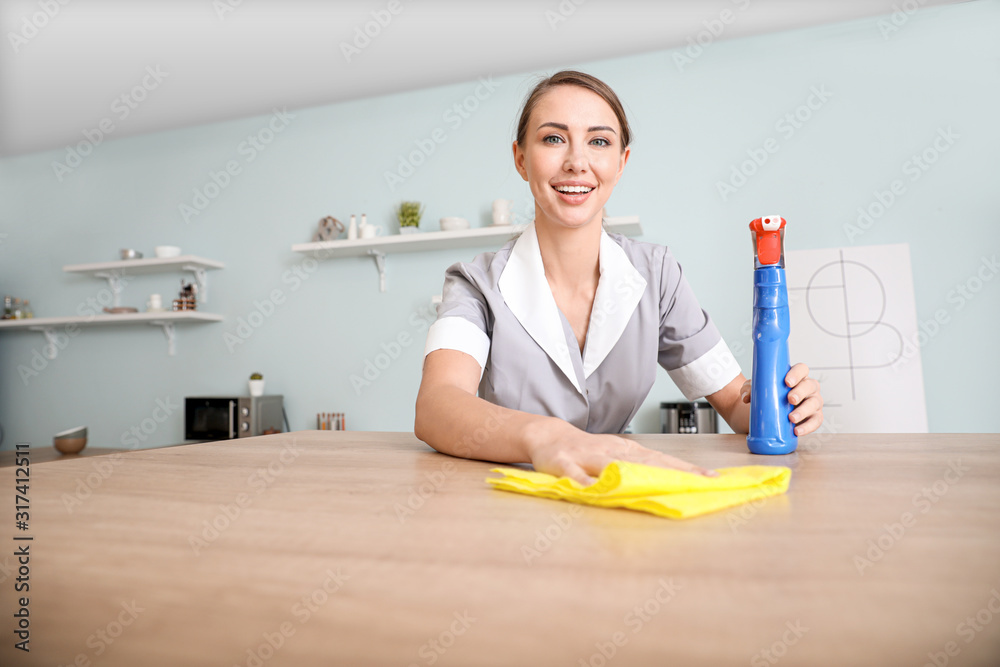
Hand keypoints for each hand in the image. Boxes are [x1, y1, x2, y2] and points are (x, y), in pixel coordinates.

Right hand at [528, 427, 717, 485]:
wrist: (549, 436)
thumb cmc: (587, 450)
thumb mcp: (616, 455)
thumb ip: (639, 468)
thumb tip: (672, 483)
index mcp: (627, 450)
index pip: (663, 460)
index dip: (687, 469)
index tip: (713, 478)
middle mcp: (613, 451)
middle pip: (648, 462)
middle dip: (675, 472)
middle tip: (703, 482)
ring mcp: (588, 456)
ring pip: (614, 466)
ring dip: (634, 477)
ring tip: (658, 488)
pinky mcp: (563, 464)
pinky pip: (575, 475)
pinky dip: (583, 483)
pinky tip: (593, 491)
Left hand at [740, 363, 823, 435]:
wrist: (771, 413)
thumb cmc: (767, 396)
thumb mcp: (756, 389)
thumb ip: (749, 389)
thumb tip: (746, 397)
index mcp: (797, 376)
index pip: (802, 369)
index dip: (797, 374)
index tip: (787, 382)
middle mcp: (809, 387)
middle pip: (810, 386)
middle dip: (800, 392)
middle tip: (790, 399)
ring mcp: (813, 402)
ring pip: (814, 404)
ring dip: (804, 411)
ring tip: (792, 418)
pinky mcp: (815, 417)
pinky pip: (816, 421)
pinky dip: (808, 427)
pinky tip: (798, 431)